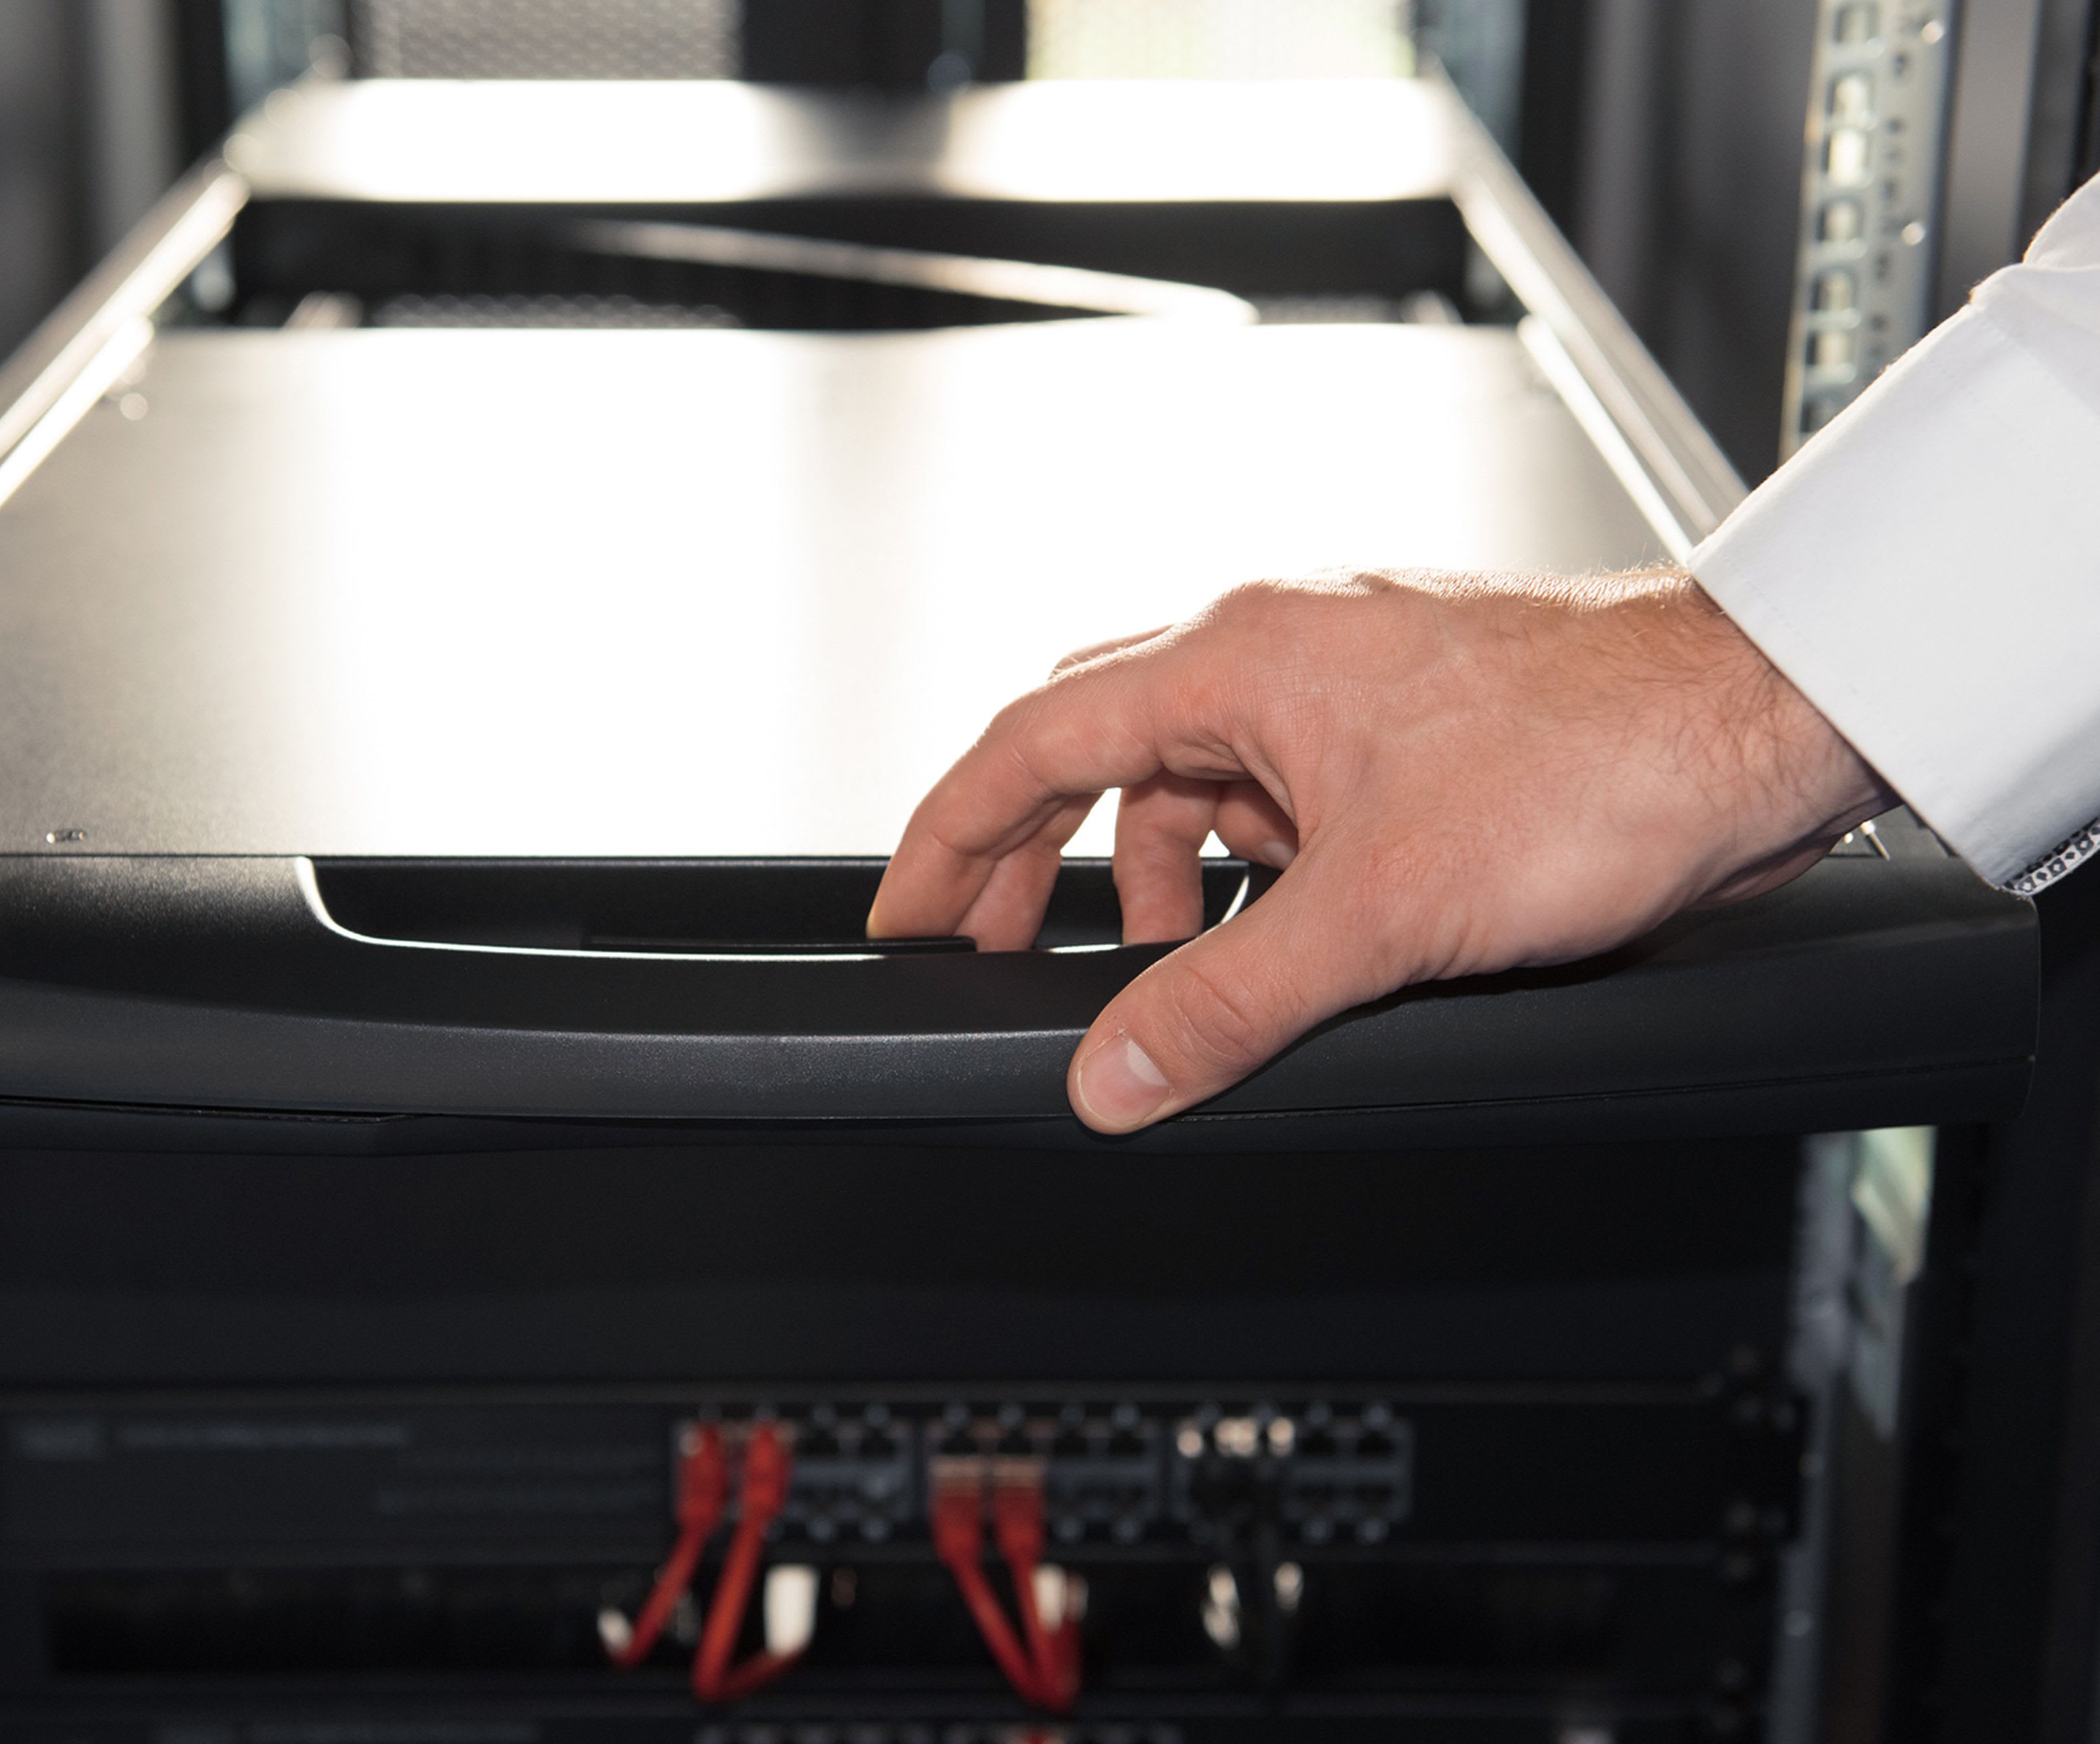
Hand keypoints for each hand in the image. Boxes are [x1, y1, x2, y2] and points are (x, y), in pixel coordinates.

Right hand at [867, 569, 1889, 1132]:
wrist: (1764, 719)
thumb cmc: (1601, 753)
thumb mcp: (1380, 910)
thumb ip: (1226, 1001)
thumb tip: (1111, 1077)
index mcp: (1239, 655)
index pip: (1031, 741)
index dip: (947, 833)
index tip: (900, 907)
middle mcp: (1280, 650)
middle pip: (1095, 750)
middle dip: (1032, 857)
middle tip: (990, 947)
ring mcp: (1346, 683)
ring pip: (1196, 779)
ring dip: (1160, 878)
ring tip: (1165, 972)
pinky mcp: (1409, 726)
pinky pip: (1281, 796)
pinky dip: (1253, 870)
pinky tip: (1283, 937)